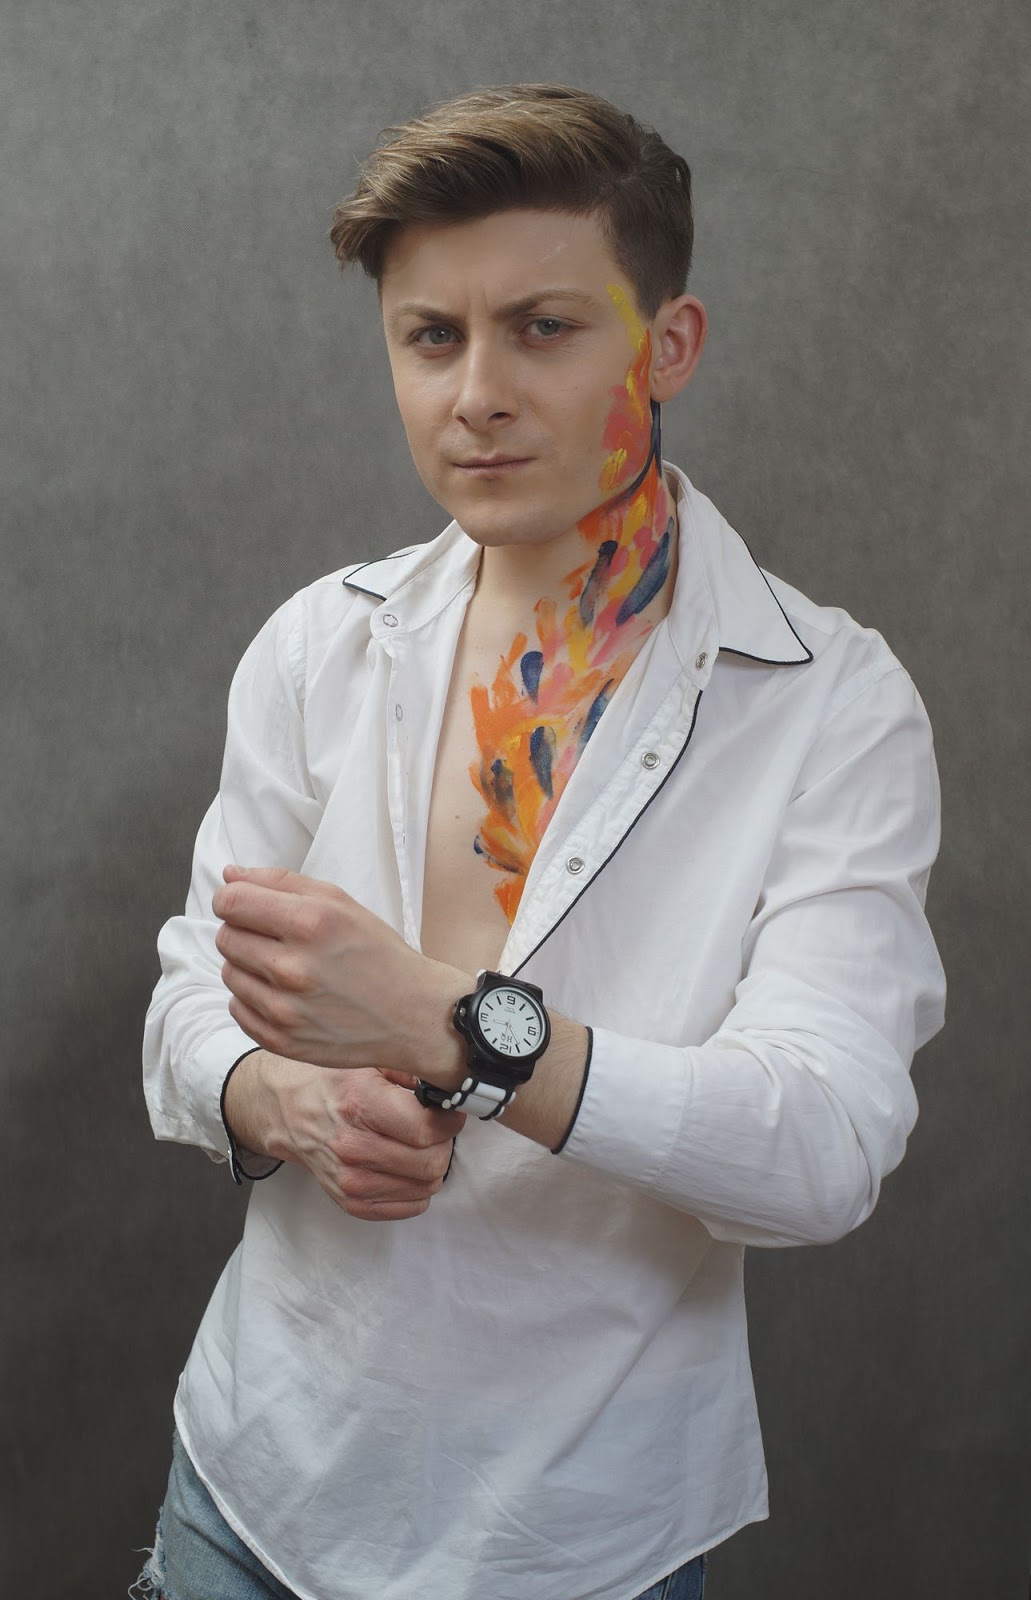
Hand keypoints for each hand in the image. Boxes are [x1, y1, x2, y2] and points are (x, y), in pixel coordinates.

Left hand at [212, 865, 468, 1080]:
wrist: (413, 1014)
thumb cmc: (377, 953)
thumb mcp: (340, 902)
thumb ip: (280, 882)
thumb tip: (229, 876)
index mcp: (309, 923)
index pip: (230, 901)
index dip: (233, 899)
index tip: (246, 905)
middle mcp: (293, 968)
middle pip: (225, 937)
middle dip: (245, 932)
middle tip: (278, 940)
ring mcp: (285, 1010)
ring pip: (229, 973)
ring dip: (249, 966)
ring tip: (287, 968)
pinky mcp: (281, 1040)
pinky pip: (237, 1008)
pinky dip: (254, 999)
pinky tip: (286, 995)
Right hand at [225, 1054, 465, 1221]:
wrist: (286, 1109)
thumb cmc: (331, 1081)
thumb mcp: (369, 1059)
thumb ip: (411, 1070)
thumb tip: (451, 1084)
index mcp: (359, 1105)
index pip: (427, 1130)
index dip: (449, 1120)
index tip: (449, 1111)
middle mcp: (352, 1147)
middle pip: (431, 1163)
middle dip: (443, 1143)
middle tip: (434, 1127)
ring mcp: (349, 1180)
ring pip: (425, 1187)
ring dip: (431, 1165)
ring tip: (417, 1144)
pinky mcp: (350, 1202)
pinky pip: (410, 1207)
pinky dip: (417, 1187)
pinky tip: (405, 1164)